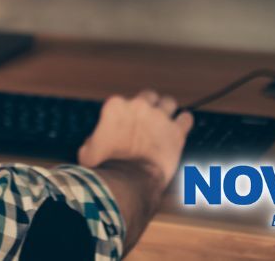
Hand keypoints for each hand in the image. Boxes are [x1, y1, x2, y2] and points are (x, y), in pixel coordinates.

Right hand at [78, 91, 192, 198]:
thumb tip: (93, 142)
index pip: (123, 102)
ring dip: (167, 110)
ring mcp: (160, 117)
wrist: (129, 179)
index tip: (126, 127)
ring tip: (165, 123)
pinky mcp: (176, 131)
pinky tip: (181, 129)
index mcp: (115, 106)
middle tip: (148, 121)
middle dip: (149, 106)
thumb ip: (92, 142)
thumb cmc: (107, 166)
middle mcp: (139, 106)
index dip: (125, 115)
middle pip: (149, 95)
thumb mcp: (88, 153)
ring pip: (169, 102)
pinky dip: (184, 122)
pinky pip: (186, 119)